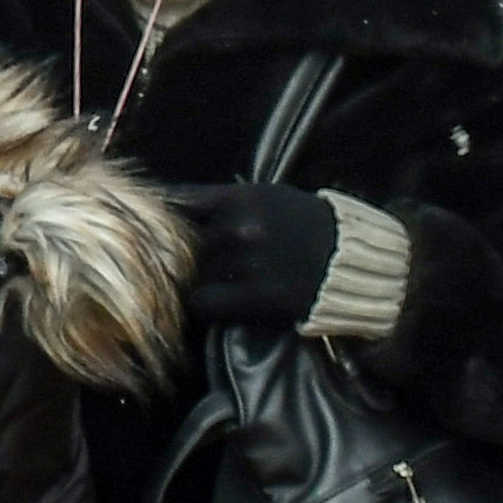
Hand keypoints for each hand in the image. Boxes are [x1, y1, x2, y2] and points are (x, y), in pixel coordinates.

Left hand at [175, 182, 342, 328]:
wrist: (351, 261)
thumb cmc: (303, 226)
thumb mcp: (265, 198)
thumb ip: (220, 203)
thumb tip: (166, 205)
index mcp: (240, 197)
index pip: (177, 200)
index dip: (160, 216)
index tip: (152, 227)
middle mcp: (239, 227)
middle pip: (181, 244)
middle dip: (184, 255)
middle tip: (198, 264)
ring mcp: (247, 263)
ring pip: (192, 275)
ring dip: (200, 281)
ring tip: (222, 283)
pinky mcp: (256, 296)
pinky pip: (204, 303)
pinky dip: (206, 304)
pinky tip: (220, 302)